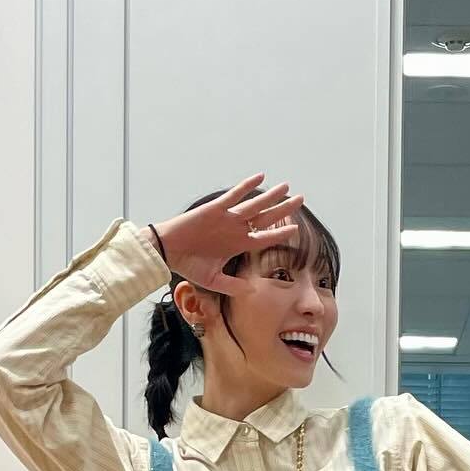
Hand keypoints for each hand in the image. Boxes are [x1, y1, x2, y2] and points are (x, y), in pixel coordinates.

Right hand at [150, 174, 304, 295]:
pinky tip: (261, 177)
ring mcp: (227, 218)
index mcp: (237, 245)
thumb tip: (252, 293)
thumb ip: (233, 286)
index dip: (280, 234)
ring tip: (287, 187)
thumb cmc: (189, 265)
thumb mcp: (213, 281)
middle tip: (301, 200)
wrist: (169, 252)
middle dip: (284, 209)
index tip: (296, 229)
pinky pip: (234, 195)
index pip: (264, 238)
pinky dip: (247, 186)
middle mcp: (236, 230)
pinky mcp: (215, 209)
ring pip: (255, 205)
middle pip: (265, 217)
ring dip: (271, 196)